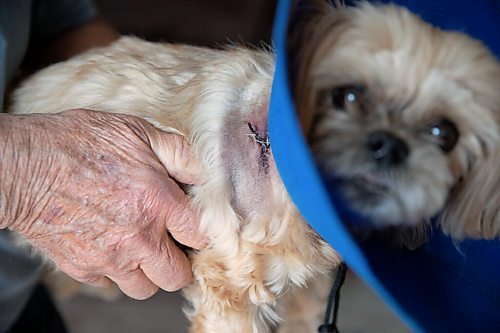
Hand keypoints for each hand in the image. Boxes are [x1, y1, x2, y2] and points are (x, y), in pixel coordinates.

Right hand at [0, 109, 205, 298]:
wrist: (21, 165)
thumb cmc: (77, 143)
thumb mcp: (136, 131)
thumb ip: (178, 153)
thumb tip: (204, 173)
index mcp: (157, 202)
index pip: (201, 237)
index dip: (202, 233)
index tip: (194, 228)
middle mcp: (138, 237)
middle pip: (177, 276)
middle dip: (180, 261)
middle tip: (171, 243)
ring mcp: (109, 258)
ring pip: (145, 288)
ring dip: (148, 272)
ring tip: (141, 247)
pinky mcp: (82, 268)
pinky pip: (111, 284)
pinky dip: (116, 271)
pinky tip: (110, 244)